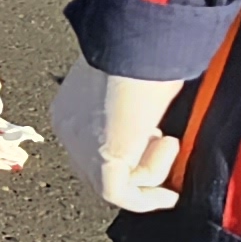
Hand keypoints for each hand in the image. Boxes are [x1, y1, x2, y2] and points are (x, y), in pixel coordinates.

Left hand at [52, 63, 189, 212]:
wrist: (137, 45)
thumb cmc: (144, 50)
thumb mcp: (137, 78)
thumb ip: (138, 103)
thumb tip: (156, 120)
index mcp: (72, 104)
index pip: (91, 142)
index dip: (127, 148)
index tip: (158, 139)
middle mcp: (69, 127)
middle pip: (97, 168)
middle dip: (134, 167)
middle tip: (166, 148)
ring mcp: (79, 147)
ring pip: (111, 183)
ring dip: (150, 174)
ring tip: (171, 144)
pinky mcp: (99, 162)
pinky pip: (122, 194)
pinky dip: (149, 196)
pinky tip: (170, 191)